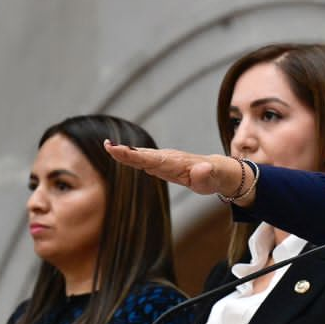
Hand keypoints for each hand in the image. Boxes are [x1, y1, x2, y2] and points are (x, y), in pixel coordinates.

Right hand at [102, 141, 247, 199]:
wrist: (217, 171)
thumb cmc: (214, 177)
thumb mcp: (213, 179)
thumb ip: (206, 175)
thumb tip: (203, 169)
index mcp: (176, 162)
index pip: (152, 159)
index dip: (135, 155)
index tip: (119, 149)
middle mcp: (167, 158)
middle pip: (143, 155)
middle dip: (125, 151)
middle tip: (107, 145)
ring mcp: (163, 160)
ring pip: (141, 156)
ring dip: (125, 152)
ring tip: (108, 147)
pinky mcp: (161, 164)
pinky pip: (144, 160)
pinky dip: (131, 156)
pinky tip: (118, 153)